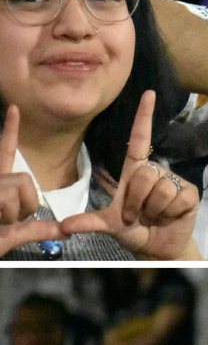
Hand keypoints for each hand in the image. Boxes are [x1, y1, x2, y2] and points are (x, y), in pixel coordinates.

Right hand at [0, 106, 65, 256]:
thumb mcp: (12, 236)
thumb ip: (37, 231)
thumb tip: (64, 231)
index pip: (5, 153)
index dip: (10, 131)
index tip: (15, 108)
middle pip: (25, 179)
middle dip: (25, 205)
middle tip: (6, 221)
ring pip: (16, 188)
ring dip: (12, 213)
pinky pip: (6, 199)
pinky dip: (6, 215)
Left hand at [59, 91, 200, 259]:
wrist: (158, 248)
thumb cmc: (135, 230)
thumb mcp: (109, 226)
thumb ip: (88, 223)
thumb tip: (63, 227)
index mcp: (135, 171)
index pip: (139, 139)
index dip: (143, 117)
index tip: (148, 94)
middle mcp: (154, 171)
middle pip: (144, 174)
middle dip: (137, 201)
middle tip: (138, 216)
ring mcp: (173, 182)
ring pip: (160, 188)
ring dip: (153, 209)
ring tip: (154, 217)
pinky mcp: (189, 194)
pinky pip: (176, 197)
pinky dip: (169, 212)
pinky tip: (170, 216)